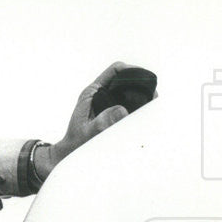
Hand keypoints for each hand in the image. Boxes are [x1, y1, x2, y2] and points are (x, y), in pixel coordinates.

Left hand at [35, 61, 153, 177]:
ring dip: (141, 95)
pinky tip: (146, 113)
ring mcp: (106, 102)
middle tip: (153, 95)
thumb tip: (122, 110)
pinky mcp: (111, 111)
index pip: (115, 70)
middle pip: (125, 78)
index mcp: (92, 92)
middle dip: (140, 83)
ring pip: (128, 91)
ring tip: (153, 104)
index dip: (131, 70)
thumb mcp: (88, 132)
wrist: (69, 152)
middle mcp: (100, 93)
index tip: (143, 78)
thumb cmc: (76, 142)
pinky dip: (138, 105)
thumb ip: (102, 122)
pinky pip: (128, 103)